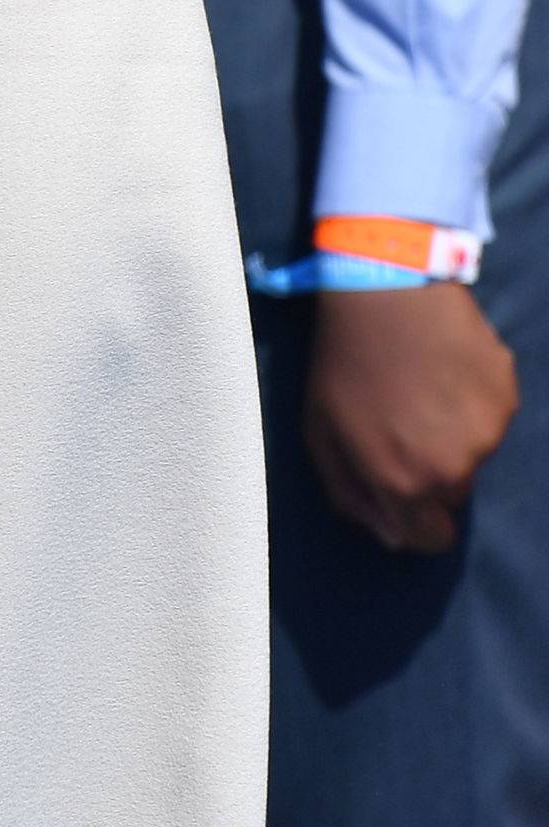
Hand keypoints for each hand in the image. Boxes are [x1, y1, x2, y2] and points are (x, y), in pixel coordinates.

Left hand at [303, 284, 518, 553]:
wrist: (385, 287)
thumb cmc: (343, 360)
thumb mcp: (320, 432)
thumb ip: (351, 494)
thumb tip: (390, 536)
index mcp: (403, 482)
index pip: (429, 540)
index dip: (415, 523)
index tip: (404, 495)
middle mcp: (452, 467)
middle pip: (450, 496)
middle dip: (430, 473)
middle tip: (404, 423)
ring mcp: (486, 431)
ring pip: (473, 454)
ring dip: (453, 434)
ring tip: (423, 387)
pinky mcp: (506, 394)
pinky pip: (492, 416)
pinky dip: (473, 401)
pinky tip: (445, 368)